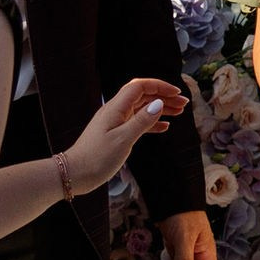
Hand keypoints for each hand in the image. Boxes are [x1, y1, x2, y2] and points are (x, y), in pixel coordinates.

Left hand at [61, 76, 186, 197]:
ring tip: (179, 113)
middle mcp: (115, 111)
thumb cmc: (96, 158)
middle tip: (184, 104)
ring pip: (141, 109)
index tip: (177, 93)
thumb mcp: (123, 139)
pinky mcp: (115, 134)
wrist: (74, 174)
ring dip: (160, 109)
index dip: (159, 86)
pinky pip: (136, 122)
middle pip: (142, 96)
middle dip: (163, 97)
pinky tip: (164, 127)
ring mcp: (114, 122)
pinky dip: (151, 123)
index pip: (140, 87)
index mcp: (116, 108)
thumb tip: (159, 103)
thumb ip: (142, 121)